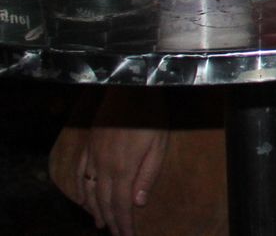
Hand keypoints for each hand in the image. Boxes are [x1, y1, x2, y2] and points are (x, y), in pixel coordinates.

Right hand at [79, 90, 169, 235]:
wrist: (131, 89)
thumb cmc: (151, 117)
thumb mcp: (158, 146)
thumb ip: (147, 175)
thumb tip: (137, 203)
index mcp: (123, 169)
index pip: (121, 205)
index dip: (124, 223)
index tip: (127, 235)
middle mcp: (104, 166)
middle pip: (105, 201)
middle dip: (111, 221)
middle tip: (116, 234)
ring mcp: (93, 156)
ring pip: (91, 191)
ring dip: (96, 210)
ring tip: (100, 224)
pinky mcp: (89, 146)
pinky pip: (81, 174)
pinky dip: (82, 190)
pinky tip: (84, 199)